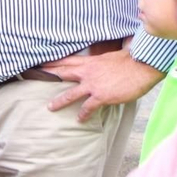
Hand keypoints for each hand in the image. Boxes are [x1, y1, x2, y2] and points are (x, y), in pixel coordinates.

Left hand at [44, 48, 161, 120]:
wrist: (144, 66)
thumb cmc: (132, 60)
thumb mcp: (112, 56)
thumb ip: (102, 61)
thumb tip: (103, 60)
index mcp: (90, 62)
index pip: (67, 60)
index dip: (52, 61)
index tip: (39, 62)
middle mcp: (88, 72)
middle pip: (63, 73)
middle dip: (47, 75)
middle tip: (33, 77)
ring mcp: (93, 85)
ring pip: (70, 94)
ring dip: (59, 101)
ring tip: (50, 108)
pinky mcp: (102, 96)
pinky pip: (88, 107)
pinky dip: (83, 114)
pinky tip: (80, 120)